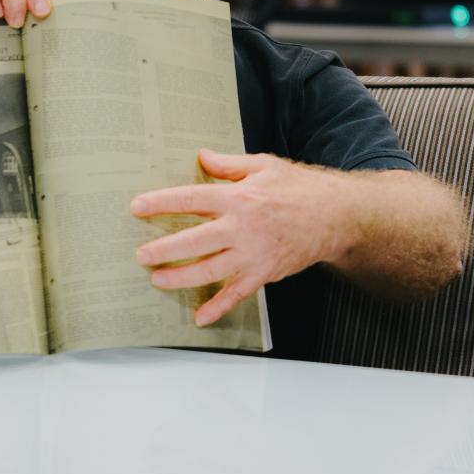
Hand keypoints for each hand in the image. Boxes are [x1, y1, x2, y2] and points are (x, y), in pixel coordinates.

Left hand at [130, 149, 357, 326]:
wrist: (336, 216)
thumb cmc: (300, 188)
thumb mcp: (264, 165)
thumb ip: (229, 164)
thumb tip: (201, 156)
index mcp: (238, 197)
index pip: (191, 199)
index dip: (161, 203)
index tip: (136, 207)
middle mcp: (241, 227)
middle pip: (193, 241)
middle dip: (163, 250)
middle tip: (140, 256)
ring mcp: (252, 253)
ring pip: (209, 270)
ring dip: (180, 278)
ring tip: (158, 280)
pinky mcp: (265, 273)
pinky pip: (237, 294)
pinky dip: (218, 307)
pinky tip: (200, 317)